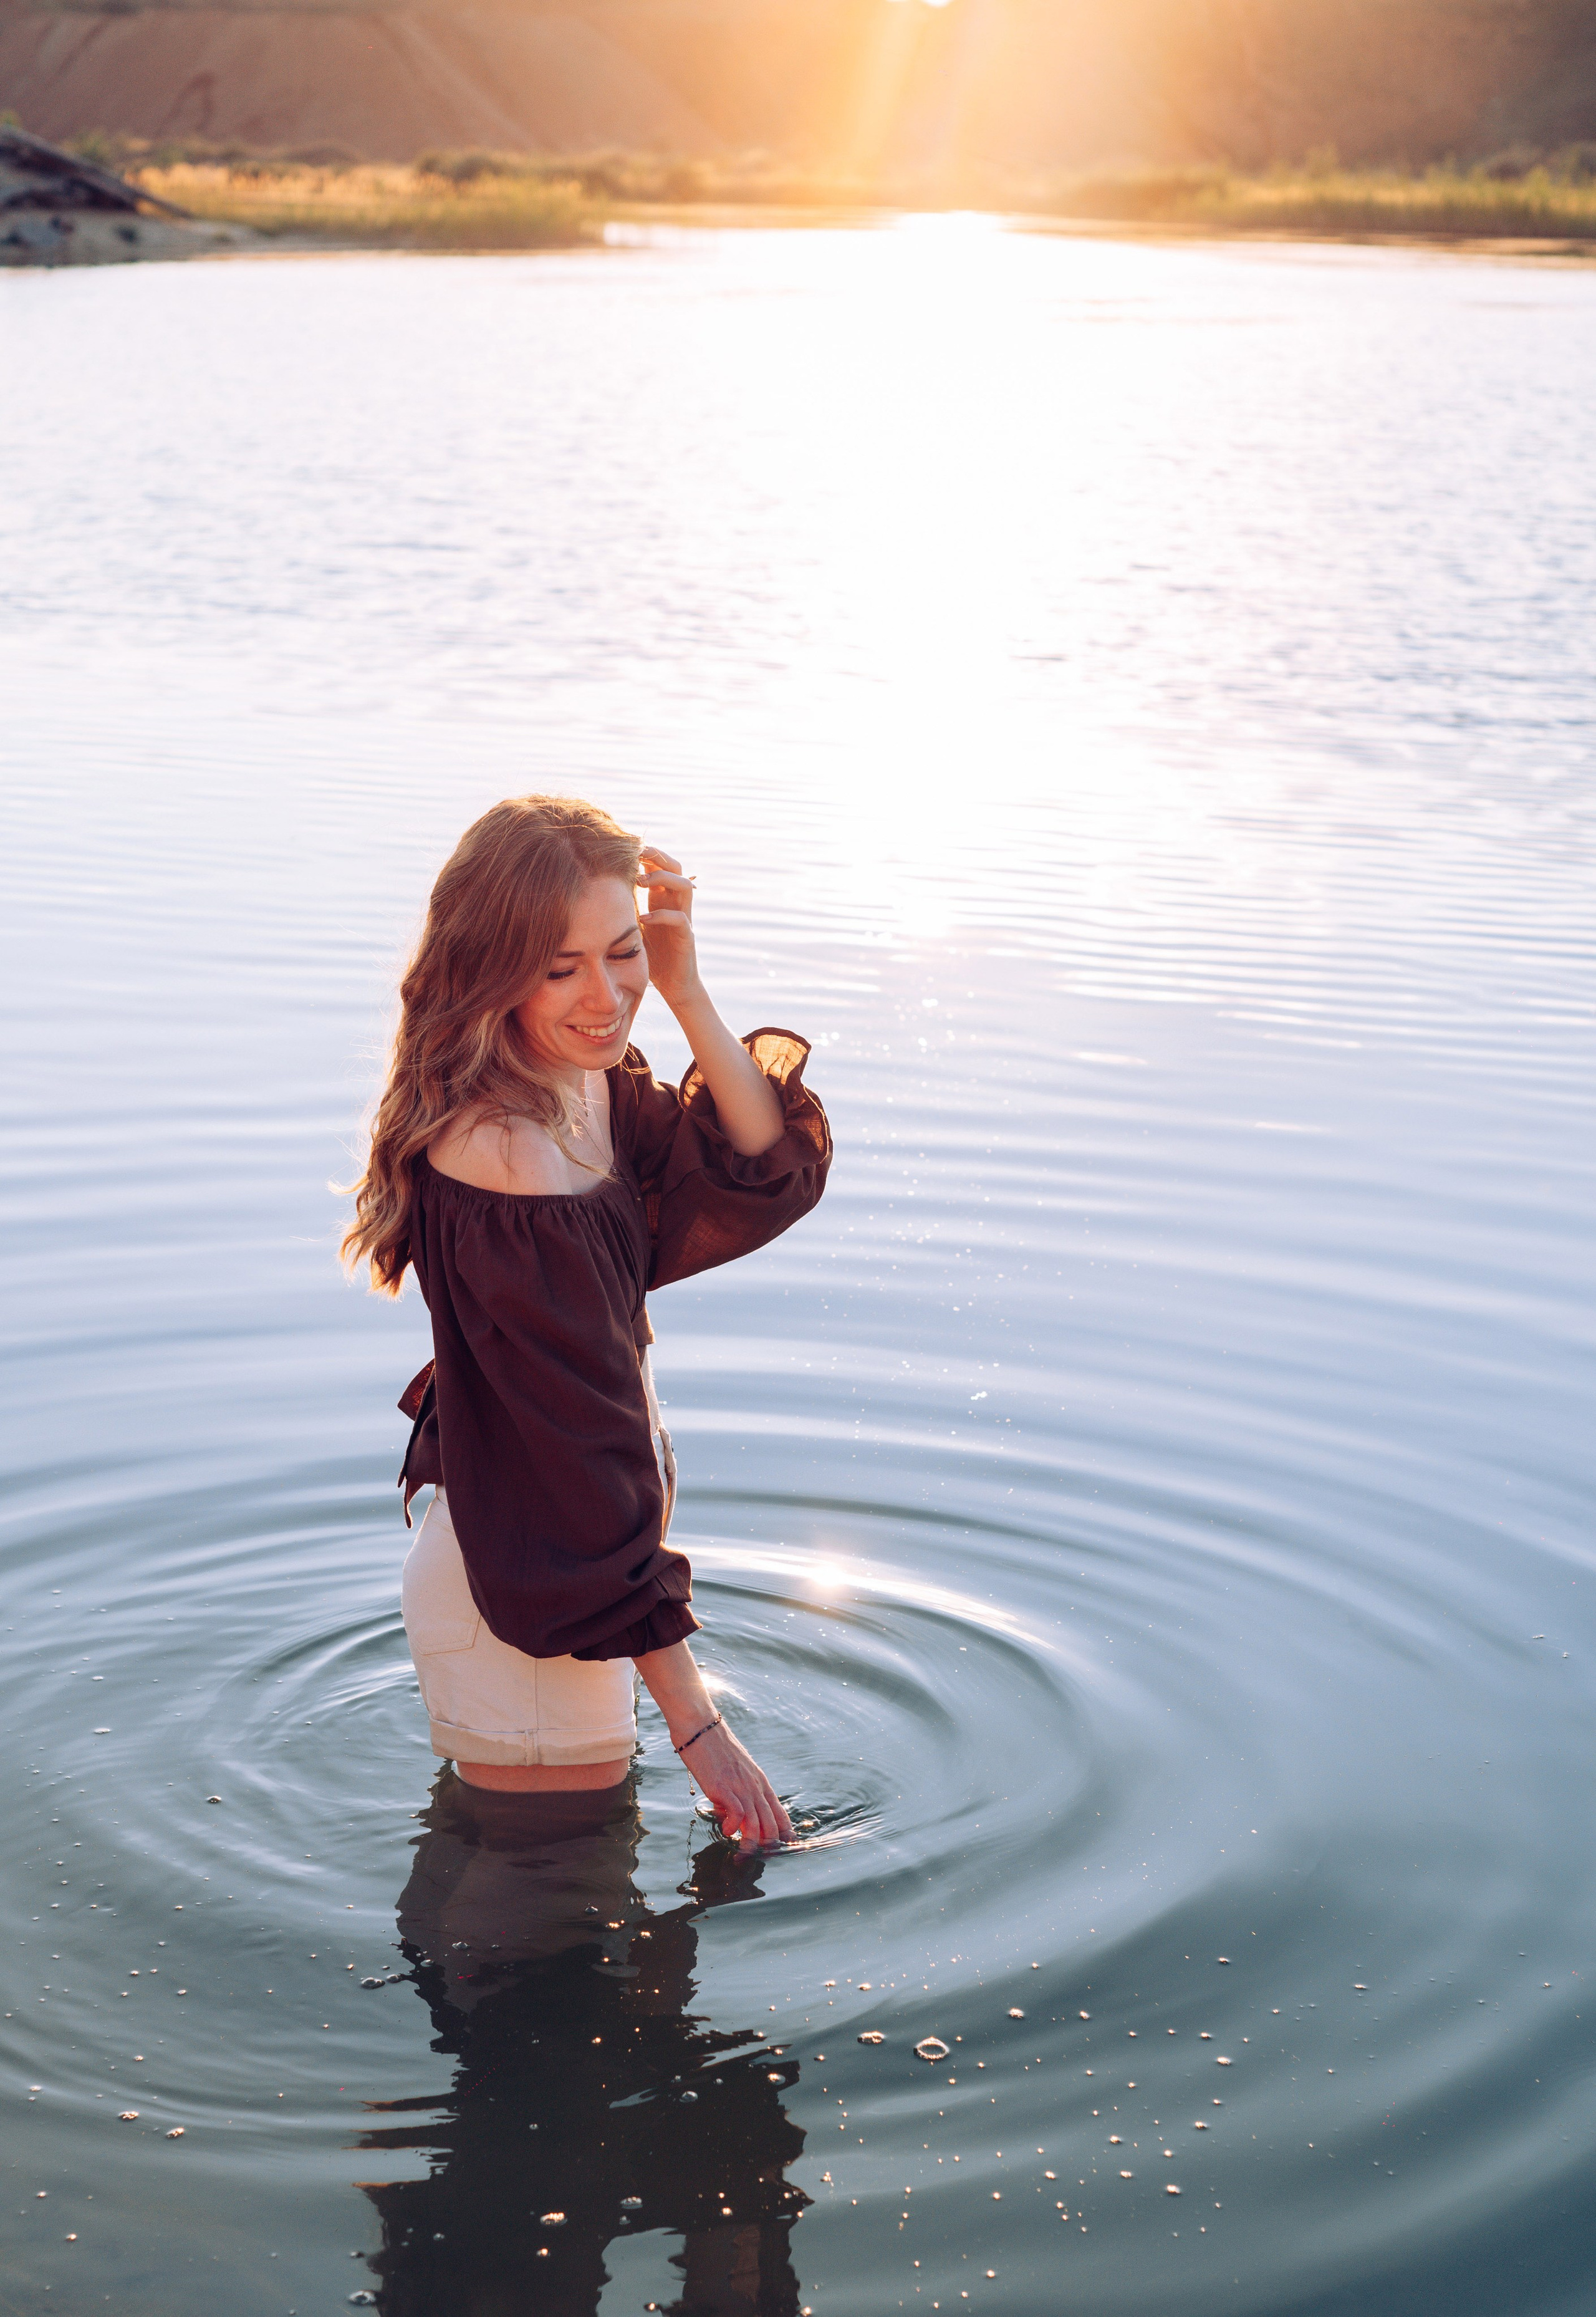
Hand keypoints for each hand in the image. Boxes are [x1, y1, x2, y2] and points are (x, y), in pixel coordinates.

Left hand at [636, 847, 701, 1013]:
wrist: (672, 985)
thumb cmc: (649, 955)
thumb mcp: (630, 926)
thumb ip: (620, 909)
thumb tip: (589, 894)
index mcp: (661, 898)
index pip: (659, 866)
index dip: (646, 853)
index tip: (625, 848)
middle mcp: (674, 904)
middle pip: (676, 868)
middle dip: (657, 856)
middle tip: (637, 854)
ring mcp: (684, 918)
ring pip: (684, 886)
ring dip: (662, 879)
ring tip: (640, 882)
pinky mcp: (687, 937)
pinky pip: (679, 918)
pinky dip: (660, 915)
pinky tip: (642, 919)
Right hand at [679, 1717, 793, 1846]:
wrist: (700, 1727)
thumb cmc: (714, 1748)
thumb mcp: (735, 1771)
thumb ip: (738, 1793)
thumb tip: (733, 1817)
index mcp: (760, 1781)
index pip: (780, 1812)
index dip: (785, 1833)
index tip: (786, 1848)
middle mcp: (754, 1786)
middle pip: (771, 1823)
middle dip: (769, 1846)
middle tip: (761, 1859)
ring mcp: (740, 1787)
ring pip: (756, 1824)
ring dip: (750, 1844)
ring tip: (743, 1855)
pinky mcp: (723, 1788)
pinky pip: (736, 1815)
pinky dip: (732, 1828)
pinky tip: (724, 1830)